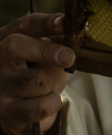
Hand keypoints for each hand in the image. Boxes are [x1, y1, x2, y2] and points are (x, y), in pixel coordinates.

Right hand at [0, 13, 74, 134]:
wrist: (25, 111)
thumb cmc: (38, 75)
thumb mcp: (50, 55)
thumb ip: (61, 42)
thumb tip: (81, 31)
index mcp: (8, 37)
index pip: (25, 24)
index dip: (46, 23)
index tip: (64, 23)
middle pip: (15, 46)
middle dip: (46, 50)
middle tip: (69, 58)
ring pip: (35, 79)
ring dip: (51, 85)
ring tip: (47, 88)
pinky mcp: (5, 111)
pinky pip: (39, 106)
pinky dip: (52, 104)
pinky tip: (46, 103)